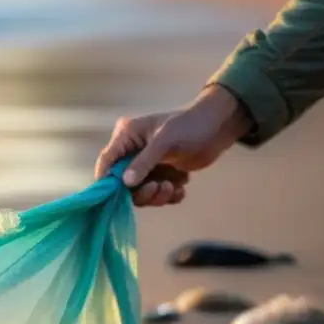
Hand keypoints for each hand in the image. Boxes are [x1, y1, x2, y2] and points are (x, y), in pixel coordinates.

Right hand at [94, 85, 252, 206]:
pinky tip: (181, 188)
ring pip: (140, 191)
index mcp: (126, 137)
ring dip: (157, 194)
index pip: (107, 160)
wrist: (218, 128)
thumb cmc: (189, 126)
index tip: (113, 197)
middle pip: (122, 182)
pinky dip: (169, 195)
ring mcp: (147, 165)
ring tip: (174, 186)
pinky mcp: (161, 174)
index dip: (106, 180)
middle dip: (141, 191)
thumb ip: (144, 162)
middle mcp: (132, 152)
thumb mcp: (165, 141)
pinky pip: (157, 193)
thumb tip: (125, 183)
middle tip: (160, 188)